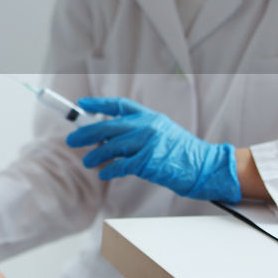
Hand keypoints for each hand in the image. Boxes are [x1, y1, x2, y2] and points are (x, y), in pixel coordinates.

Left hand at [65, 97, 240, 202]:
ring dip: (96, 156)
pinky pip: (121, 165)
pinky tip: (104, 173)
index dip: (99, 104)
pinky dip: (110, 170)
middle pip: (108, 127)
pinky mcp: (148, 161)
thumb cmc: (183, 154)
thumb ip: (139, 132)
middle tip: (72, 140)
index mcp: (151, 117)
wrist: (205, 167)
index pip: (120, 105)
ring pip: (111, 147)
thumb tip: (108, 139)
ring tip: (88, 162)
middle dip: (86, 133)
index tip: (82, 104)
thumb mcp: (163, 133)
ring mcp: (148, 142)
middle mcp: (148, 126)